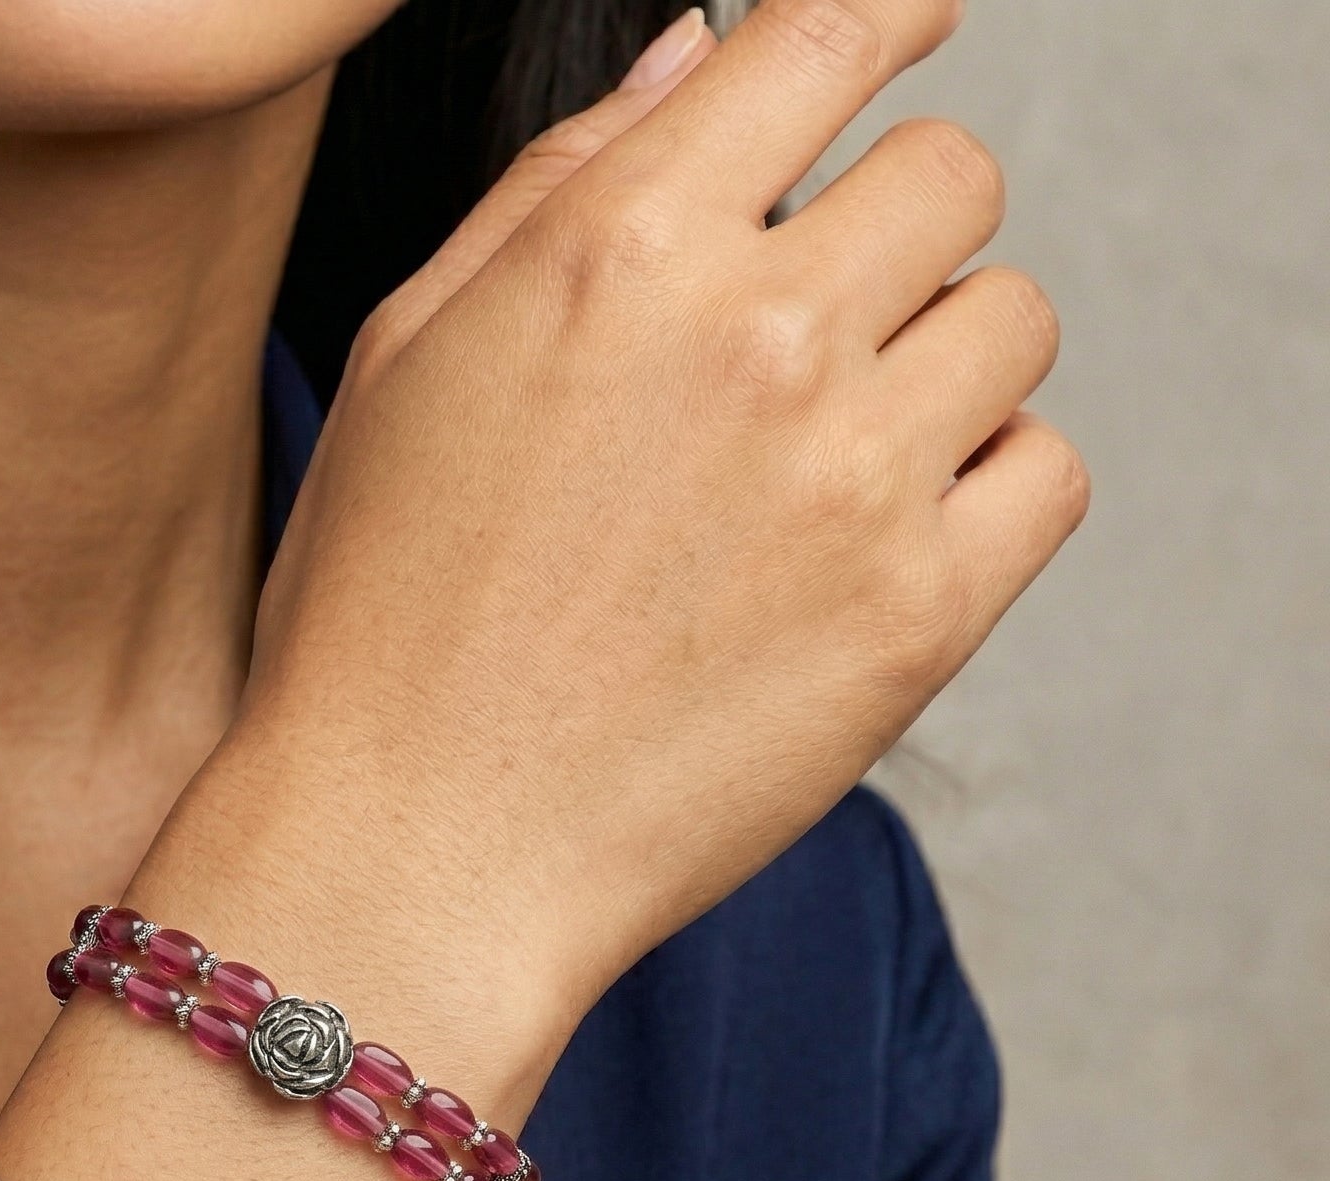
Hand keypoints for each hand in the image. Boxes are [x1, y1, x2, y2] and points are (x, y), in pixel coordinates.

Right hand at [194, 0, 1085, 1054]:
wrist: (413, 854)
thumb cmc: (379, 622)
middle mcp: (758, 335)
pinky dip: (985, 491)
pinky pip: (1044, 473)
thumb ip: (559, 187)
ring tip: (825, 464)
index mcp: (619, 248)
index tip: (907, 34)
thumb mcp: (411, 363)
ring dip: (938, 363)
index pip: (828, 35)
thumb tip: (696, 58)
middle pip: (951, 176)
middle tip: (808, 340)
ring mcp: (852, 478)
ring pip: (1013, 318)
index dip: (886, 21)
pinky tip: (878, 543)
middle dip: (889, 236)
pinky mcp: (918, 617)